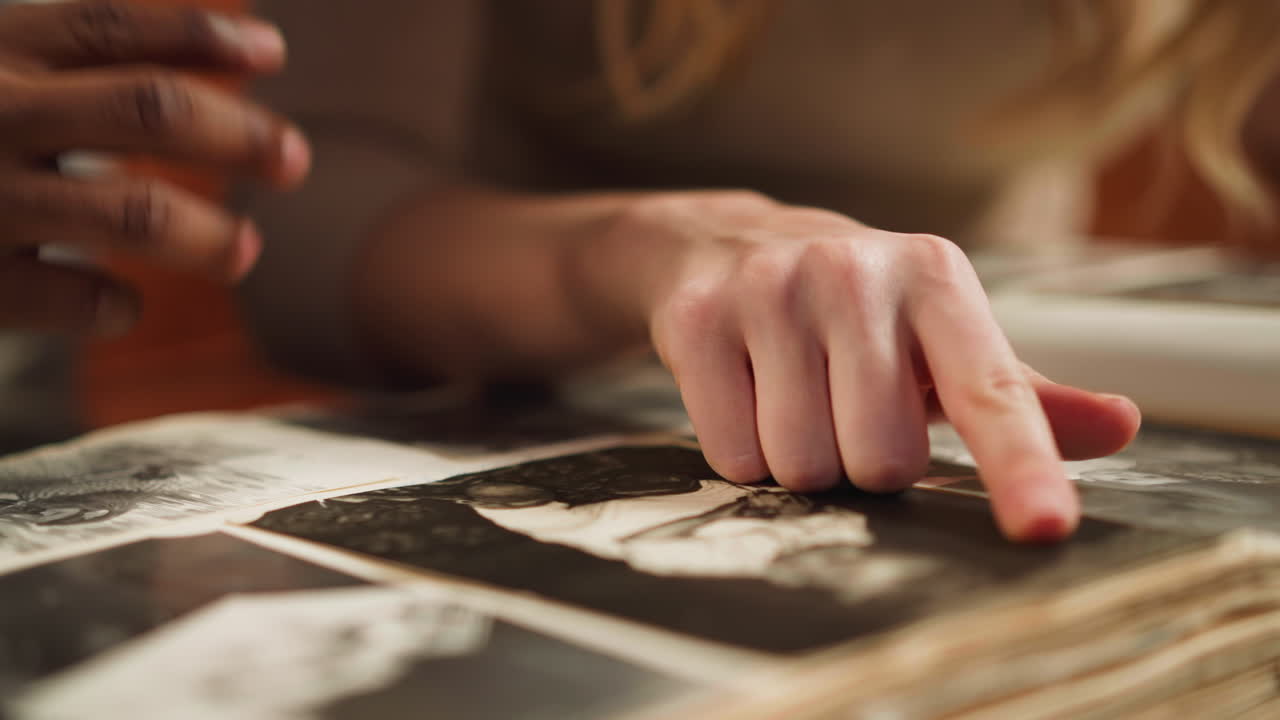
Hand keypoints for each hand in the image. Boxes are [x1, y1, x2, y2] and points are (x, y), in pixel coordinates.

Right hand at [0, 0, 309, 335]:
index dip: (204, 35)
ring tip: (245, 253)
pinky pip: (80, 299)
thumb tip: (241, 50)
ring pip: (137, 210)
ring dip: (211, 235)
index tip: (272, 50)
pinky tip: (122, 304)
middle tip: (295, 158)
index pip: (115, 24)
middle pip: (151, 109)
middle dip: (240, 133)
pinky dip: (117, 304)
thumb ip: (70, 56)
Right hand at [599, 191, 1140, 541]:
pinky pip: (733, 454)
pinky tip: (742, 391)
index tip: (1044, 526)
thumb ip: (1018, 391)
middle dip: (864, 461)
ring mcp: (770, 290)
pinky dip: (742, 451)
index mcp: (936, 277)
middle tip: (844, 406)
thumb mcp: (936, 334)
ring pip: (803, 465)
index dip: (1022, 466)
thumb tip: (1121, 426)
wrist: (720, 243)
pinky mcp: (698, 318)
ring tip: (790, 395)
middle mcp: (855, 270)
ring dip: (801, 460)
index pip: (991, 391)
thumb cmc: (850, 307)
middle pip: (882, 460)